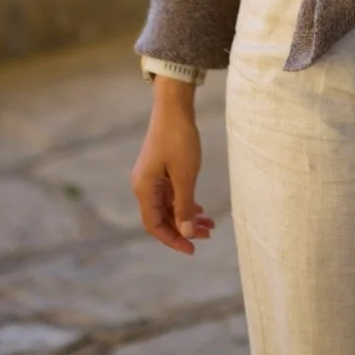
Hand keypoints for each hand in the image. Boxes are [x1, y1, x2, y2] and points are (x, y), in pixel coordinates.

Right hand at [131, 89, 215, 254]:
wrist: (174, 106)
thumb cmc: (178, 138)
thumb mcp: (184, 175)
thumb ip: (184, 205)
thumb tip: (185, 232)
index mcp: (144, 189)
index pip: (154, 225)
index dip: (172, 240)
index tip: (192, 248)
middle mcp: (144, 185)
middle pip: (162, 217)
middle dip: (184, 228)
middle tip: (208, 234)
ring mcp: (151, 176)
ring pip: (169, 205)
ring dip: (187, 215)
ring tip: (210, 224)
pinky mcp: (160, 168)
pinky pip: (171, 193)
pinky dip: (185, 202)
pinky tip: (200, 209)